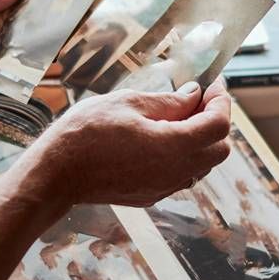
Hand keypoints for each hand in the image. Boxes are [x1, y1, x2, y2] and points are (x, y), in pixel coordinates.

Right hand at [12, 78, 231, 216]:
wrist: (56, 173)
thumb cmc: (87, 133)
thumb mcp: (130, 103)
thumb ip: (170, 101)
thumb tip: (195, 95)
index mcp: (174, 146)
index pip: (219, 124)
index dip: (221, 100)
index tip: (212, 84)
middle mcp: (176, 172)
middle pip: (220, 149)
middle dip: (215, 121)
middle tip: (195, 99)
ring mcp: (164, 188)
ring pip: (202, 164)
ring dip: (200, 140)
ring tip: (176, 116)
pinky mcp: (151, 195)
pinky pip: (181, 175)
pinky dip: (182, 155)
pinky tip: (159, 137)